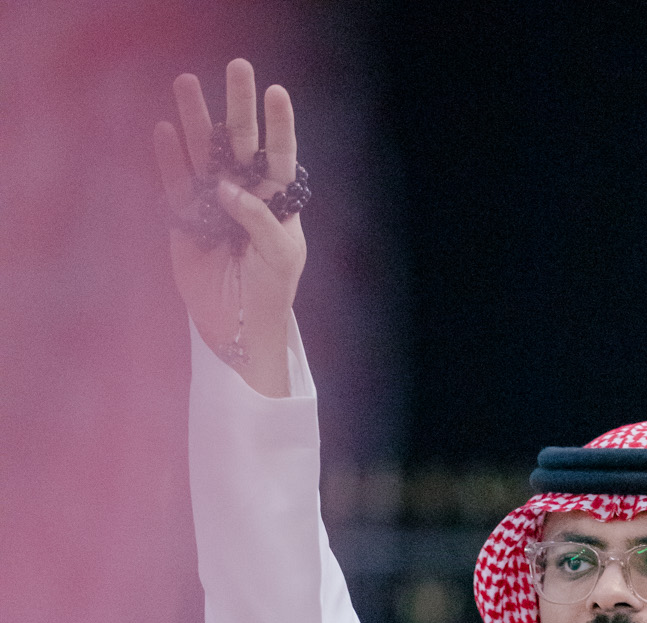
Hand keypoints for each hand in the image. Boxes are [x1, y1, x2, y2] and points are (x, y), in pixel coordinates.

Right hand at [154, 59, 305, 396]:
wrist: (238, 329)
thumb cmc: (269, 293)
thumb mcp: (279, 257)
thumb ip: (260, 220)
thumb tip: (227, 187)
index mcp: (276, 201)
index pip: (280, 156)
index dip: (278, 126)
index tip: (276, 93)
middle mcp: (244, 194)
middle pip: (239, 143)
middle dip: (237, 107)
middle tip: (236, 68)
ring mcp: (212, 203)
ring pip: (203, 153)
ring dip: (195, 120)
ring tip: (188, 83)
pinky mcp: (186, 218)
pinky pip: (176, 182)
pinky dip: (170, 158)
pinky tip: (165, 129)